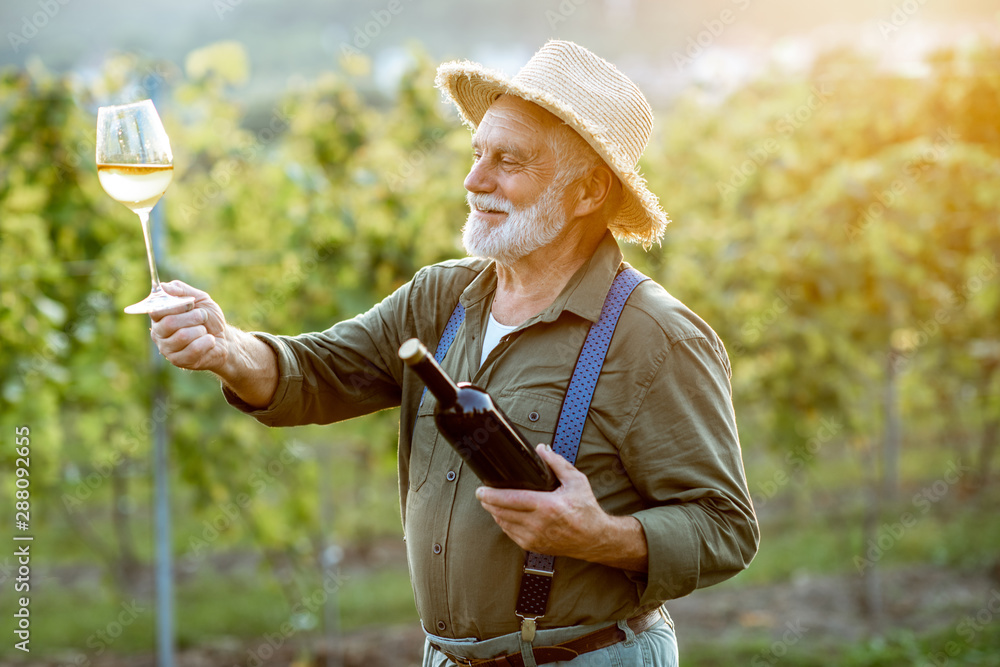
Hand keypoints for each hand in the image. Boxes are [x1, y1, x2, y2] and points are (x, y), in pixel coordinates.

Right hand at [149, 281, 229, 372]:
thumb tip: (163, 287)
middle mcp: (158, 333)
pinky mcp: (178, 361)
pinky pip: (193, 349)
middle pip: (169, 323)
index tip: (191, 304)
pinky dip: (207, 342)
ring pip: (183, 336)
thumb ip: (181, 290)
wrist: (224, 338)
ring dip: (201, 330)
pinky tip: (209, 341)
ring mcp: (167, 349)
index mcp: (159, 316)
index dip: (177, 306)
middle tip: (202, 316)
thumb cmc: (208, 318)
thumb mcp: (199, 298)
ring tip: (204, 331)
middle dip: (193, 317)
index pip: (157, 310)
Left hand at [476, 445, 647, 570]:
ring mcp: (535, 537)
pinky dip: (504, 524)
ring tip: (490, 503)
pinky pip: (511, 534)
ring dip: (494, 513)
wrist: (595, 539)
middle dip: (488, 502)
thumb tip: (541, 449)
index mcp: (548, 506)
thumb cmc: (586, 510)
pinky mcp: (534, 547)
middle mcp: (539, 524)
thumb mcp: (576, 481)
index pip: (511, 499)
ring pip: (504, 524)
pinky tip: (503, 516)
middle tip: (482, 493)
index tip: (481, 489)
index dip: (492, 495)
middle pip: (502, 512)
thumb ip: (557, 463)